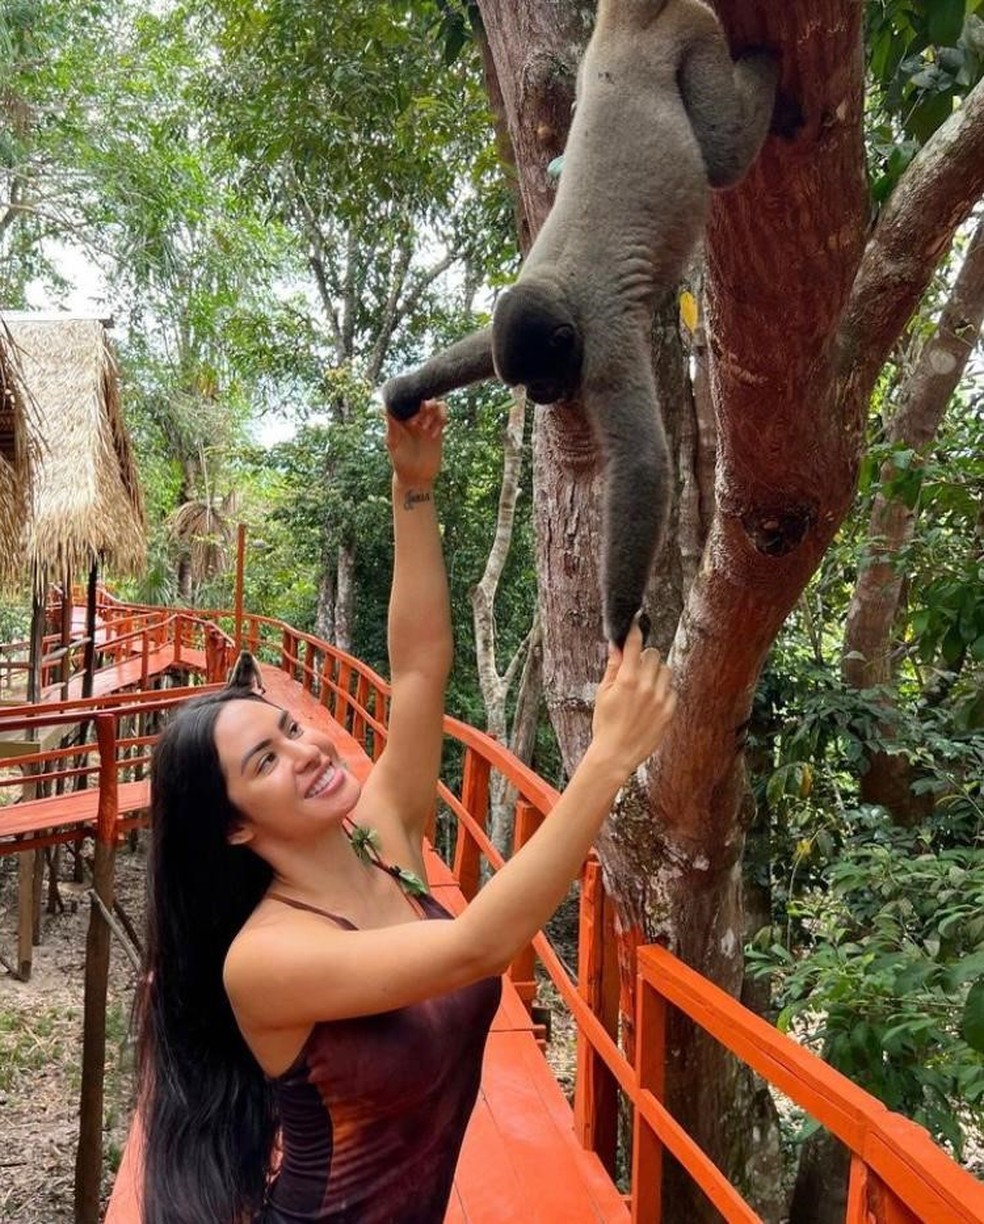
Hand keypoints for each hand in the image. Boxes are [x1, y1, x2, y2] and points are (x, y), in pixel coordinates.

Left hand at [386, 399, 446, 487]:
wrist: (415, 477)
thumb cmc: (399, 461)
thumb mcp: (393, 443)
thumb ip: (391, 425)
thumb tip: (384, 408)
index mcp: (401, 417)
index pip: (407, 399)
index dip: (411, 402)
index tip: (409, 418)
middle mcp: (414, 417)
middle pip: (423, 398)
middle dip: (423, 408)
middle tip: (418, 425)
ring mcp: (426, 422)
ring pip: (435, 404)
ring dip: (433, 413)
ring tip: (426, 429)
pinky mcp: (437, 429)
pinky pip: (442, 415)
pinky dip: (442, 419)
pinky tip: (433, 434)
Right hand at [590, 619, 674, 776]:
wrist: (616, 753)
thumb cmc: (605, 723)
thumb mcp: (602, 693)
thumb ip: (613, 667)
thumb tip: (616, 646)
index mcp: (626, 680)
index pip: (634, 645)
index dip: (634, 630)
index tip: (636, 621)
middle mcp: (646, 686)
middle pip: (653, 654)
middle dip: (643, 657)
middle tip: (635, 668)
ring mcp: (660, 698)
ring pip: (665, 669)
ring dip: (655, 672)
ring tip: (643, 686)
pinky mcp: (669, 710)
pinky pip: (671, 689)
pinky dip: (662, 690)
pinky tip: (650, 701)